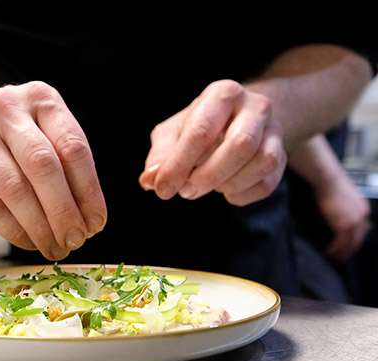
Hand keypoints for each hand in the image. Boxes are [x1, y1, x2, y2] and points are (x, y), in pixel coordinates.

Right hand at [0, 81, 106, 259]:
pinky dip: (14, 230)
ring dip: (39, 227)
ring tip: (54, 246)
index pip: (73, 148)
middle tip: (76, 239)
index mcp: (41, 99)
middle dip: (64, 211)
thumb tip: (88, 218)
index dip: (89, 192)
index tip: (96, 222)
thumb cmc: (10, 131)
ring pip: (15, 189)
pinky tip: (29, 241)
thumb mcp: (42, 128)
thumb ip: (66, 163)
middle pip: (43, 166)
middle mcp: (8, 110)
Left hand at [139, 80, 286, 205]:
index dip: (179, 165)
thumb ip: (160, 156)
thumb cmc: (197, 127)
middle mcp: (255, 106)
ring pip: (262, 163)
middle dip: (208, 176)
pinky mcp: (283, 154)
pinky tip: (225, 190)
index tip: (162, 189)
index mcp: (223, 94)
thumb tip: (151, 180)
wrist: (236, 121)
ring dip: (228, 184)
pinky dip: (242, 194)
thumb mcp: (172, 134)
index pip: (202, 131)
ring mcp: (275, 130)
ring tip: (206, 186)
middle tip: (186, 191)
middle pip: (241, 145)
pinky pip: (268, 182)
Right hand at [316, 176, 369, 261]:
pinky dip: (334, 249)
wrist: (328, 180)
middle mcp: (362, 217)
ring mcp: (353, 222)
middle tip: (342, 257)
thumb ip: (344, 206)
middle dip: (350, 249)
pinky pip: (340, 242)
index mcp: (363, 210)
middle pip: (358, 239)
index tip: (347, 246)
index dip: (354, 240)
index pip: (362, 230)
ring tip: (334, 257)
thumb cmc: (330, 184)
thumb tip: (337, 213)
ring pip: (350, 243)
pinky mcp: (343, 226)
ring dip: (342, 252)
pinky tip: (328, 252)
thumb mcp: (343, 196)